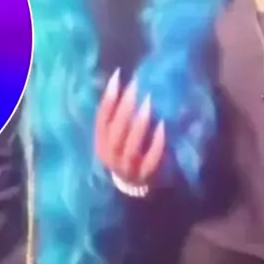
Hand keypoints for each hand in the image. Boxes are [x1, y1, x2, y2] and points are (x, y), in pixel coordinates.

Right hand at [95, 69, 165, 185]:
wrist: (133, 188)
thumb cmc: (125, 153)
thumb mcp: (116, 136)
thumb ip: (118, 116)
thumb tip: (124, 84)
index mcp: (101, 143)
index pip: (101, 119)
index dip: (108, 98)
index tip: (118, 76)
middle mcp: (110, 156)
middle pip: (115, 131)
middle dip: (124, 107)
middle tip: (136, 86)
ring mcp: (127, 168)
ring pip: (129, 147)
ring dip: (139, 124)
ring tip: (149, 103)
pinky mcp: (144, 176)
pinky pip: (150, 160)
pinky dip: (156, 143)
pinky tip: (163, 126)